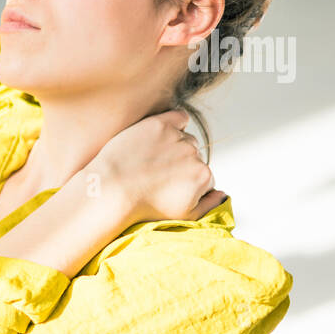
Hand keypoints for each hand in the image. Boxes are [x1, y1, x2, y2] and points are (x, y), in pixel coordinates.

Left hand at [88, 109, 226, 225]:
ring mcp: (176, 137)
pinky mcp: (158, 124)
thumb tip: (223, 194)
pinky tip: (165, 132)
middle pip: (194, 156)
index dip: (186, 183)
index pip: (204, 176)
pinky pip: (178, 117)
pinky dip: (176, 122)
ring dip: (174, 146)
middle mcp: (193, 154)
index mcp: (203, 175)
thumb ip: (209, 205)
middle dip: (180, 164)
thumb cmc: (143, 206)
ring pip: (184, 138)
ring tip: (152, 160)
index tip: (168, 187)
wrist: (111, 190)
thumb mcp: (183, 216)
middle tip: (156, 174)